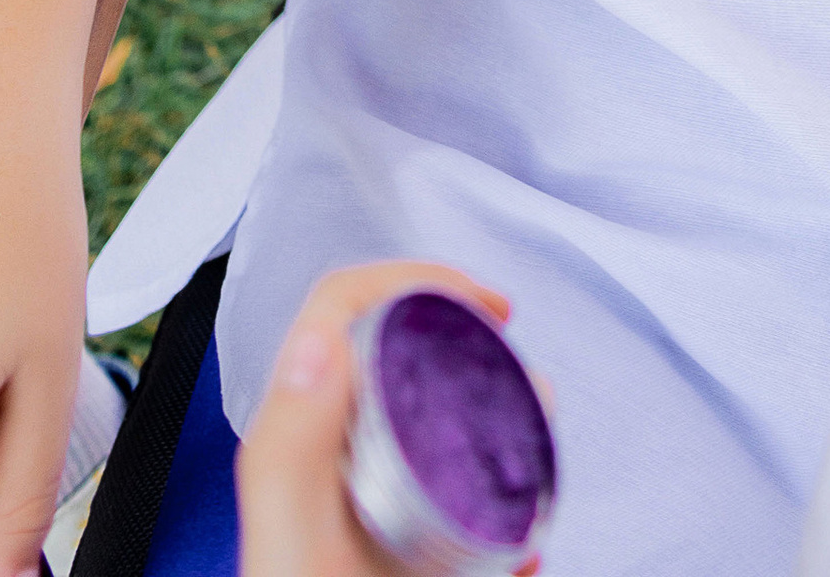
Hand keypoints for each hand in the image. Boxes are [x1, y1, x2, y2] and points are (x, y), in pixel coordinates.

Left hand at [236, 266, 512, 576]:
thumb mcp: (294, 547)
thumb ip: (293, 455)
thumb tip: (320, 340)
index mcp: (292, 438)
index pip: (341, 307)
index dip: (415, 280)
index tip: (488, 308)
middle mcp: (321, 456)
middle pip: (400, 352)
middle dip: (478, 352)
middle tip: (530, 386)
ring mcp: (359, 499)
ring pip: (436, 418)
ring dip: (499, 421)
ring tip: (538, 450)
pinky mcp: (391, 543)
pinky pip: (453, 492)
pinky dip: (498, 506)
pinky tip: (523, 549)